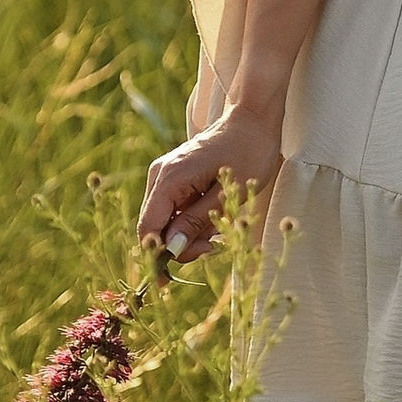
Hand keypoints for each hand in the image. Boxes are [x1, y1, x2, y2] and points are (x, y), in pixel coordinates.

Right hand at [137, 101, 282, 259]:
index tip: (168, 281)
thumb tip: (170, 251)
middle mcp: (160, 176)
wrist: (254, 120)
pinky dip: (191, 220)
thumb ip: (196, 223)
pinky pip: (175, 209)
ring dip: (189, 233)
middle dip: (179, 245)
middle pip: (155, 227)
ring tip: (220, 228)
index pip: (148, 228)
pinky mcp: (175, 177)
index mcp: (169, 179)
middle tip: (213, 246)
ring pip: (166, 220)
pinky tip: (214, 216)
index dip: (154, 257)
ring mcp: (166, 175)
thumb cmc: (247, 153)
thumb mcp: (228, 195)